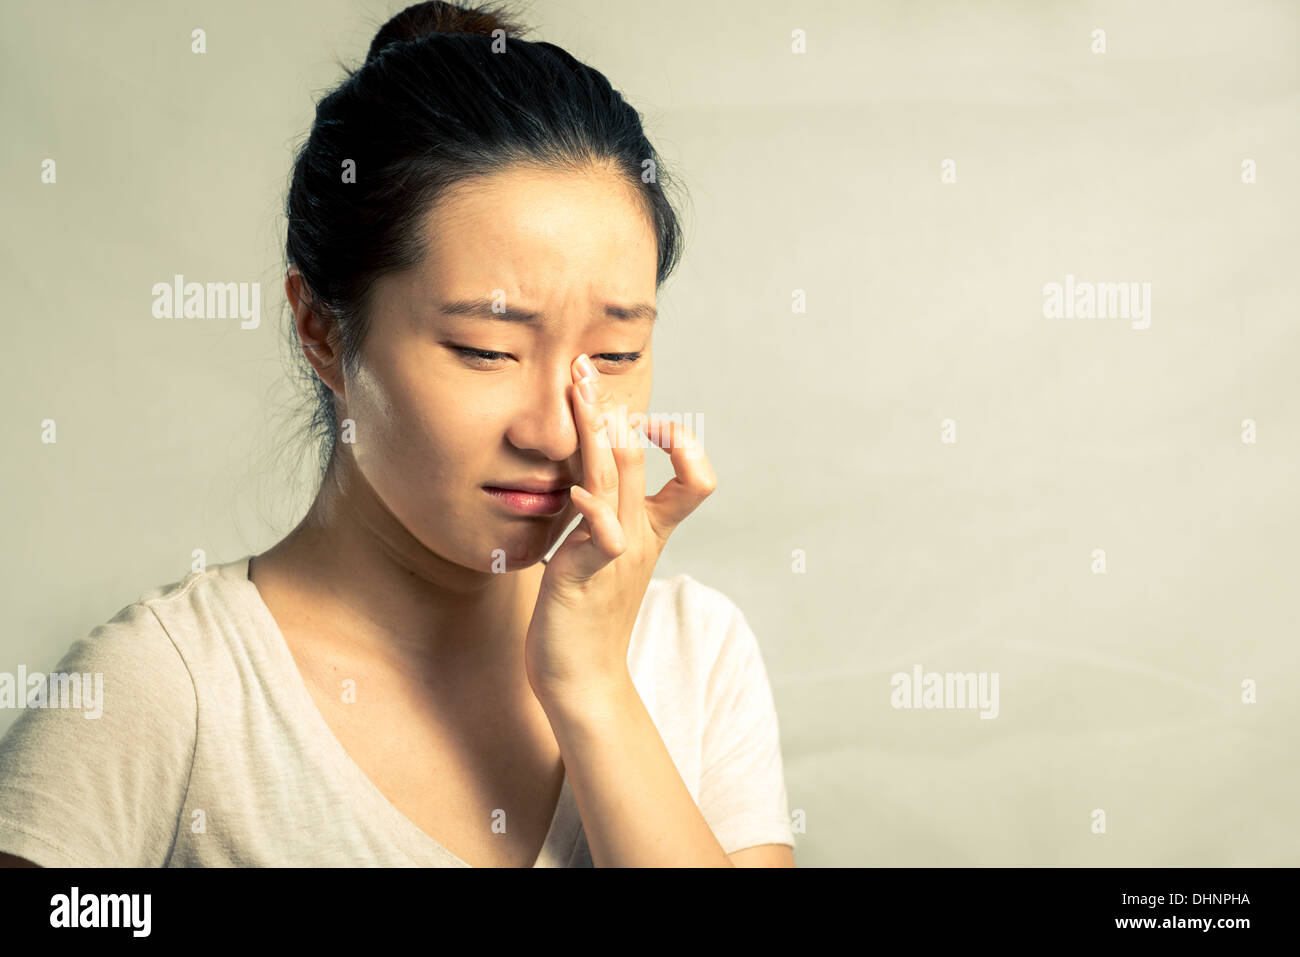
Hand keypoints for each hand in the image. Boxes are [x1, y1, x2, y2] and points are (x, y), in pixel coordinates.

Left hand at [524, 353, 716, 704]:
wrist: (581, 680)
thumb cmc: (586, 618)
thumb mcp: (603, 556)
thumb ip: (607, 519)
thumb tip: (593, 482)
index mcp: (649, 530)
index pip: (691, 476)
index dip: (678, 441)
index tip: (641, 417)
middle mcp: (639, 535)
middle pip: (639, 458)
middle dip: (612, 406)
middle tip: (585, 366)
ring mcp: (617, 555)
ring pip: (617, 480)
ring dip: (598, 431)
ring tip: (579, 393)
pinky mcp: (588, 576)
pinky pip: (602, 537)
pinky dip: (592, 510)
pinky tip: (576, 492)